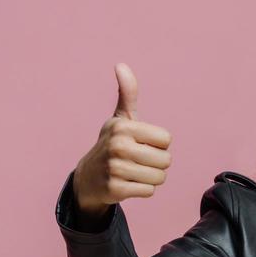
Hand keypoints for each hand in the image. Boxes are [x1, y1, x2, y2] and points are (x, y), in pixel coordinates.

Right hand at [72, 62, 173, 215]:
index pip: (166, 140)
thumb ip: (127, 94)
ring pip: (159, 177)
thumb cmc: (112, 144)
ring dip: (152, 178)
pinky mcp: (116, 189)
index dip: (159, 144)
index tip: (142, 144)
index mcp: (123, 126)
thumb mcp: (120, 119)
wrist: (89, 177)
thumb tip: (121, 65)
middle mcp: (118, 145)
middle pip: (166, 160)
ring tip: (135, 172)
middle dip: (157, 164)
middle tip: (139, 161)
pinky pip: (149, 192)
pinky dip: (143, 190)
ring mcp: (115, 168)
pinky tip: (129, 184)